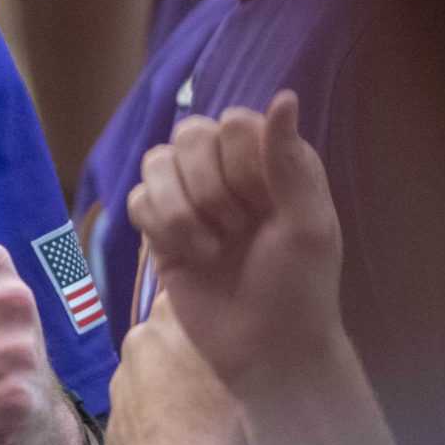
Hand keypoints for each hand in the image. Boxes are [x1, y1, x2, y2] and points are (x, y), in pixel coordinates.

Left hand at [107, 294, 244, 444]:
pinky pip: (139, 403)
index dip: (201, 305)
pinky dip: (155, 412)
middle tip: (216, 371)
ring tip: (199, 410)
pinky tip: (179, 434)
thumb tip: (245, 333)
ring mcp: (120, 376)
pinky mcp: (112, 412)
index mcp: (168, 319)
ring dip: (170, 381)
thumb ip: (236, 344)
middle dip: (187, 348)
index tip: (218, 321)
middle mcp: (138, 339)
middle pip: (167, 333)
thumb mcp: (246, 373)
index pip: (182, 292)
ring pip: (151, 369)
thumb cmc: (223, 422)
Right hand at [128, 90, 341, 394]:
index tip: (263, 207)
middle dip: (209, 188)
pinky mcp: (159, 229)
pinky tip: (185, 256)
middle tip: (237, 230)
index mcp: (271, 163)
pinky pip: (136, 200)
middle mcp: (228, 172)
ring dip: (181, 210)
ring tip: (210, 248)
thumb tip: (285, 95)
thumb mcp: (309, 225)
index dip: (240, 164)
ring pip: (155, 162)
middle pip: (189, 134)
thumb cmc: (299, 289)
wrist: (263, 350)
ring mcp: (190, 199)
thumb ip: (290, 160)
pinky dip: (159, 228)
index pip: (233, 123)